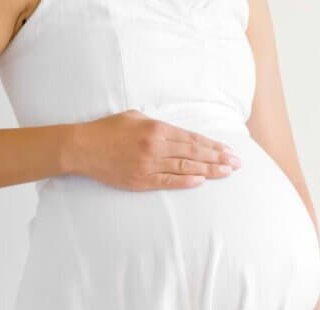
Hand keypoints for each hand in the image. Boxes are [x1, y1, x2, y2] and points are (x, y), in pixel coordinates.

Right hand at [64, 109, 241, 190]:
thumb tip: (177, 132)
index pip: (192, 139)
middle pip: (194, 153)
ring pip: (185, 167)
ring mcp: (148, 164)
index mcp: (156, 129)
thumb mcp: (135, 117)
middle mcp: (156, 146)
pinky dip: (186, 181)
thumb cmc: (108, 129)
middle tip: (237, 163)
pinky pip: (168, 181)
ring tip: (227, 172)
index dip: (212, 145)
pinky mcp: (140, 179)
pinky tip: (201, 181)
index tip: (229, 150)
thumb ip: (158, 124)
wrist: (82, 147)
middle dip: (218, 158)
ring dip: (209, 170)